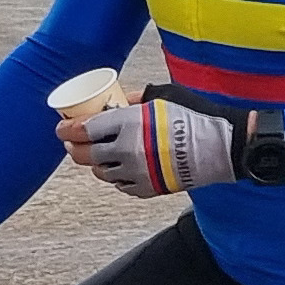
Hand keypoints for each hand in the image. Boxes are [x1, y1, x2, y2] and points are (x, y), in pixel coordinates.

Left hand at [67, 97, 243, 196]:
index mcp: (128, 123)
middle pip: (85, 155)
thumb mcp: (164, 97)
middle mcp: (127, 150)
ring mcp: (136, 172)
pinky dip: (116, 177)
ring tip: (98, 156)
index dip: (67, 130)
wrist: (222, 147)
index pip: (84, 129)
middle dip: (74, 148)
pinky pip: (121, 186)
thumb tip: (119, 100)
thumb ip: (137, 99)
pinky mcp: (147, 188)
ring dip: (95, 164)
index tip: (62, 129)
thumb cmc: (196, 116)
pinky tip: (120, 169)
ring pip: (101, 172)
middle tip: (73, 143)